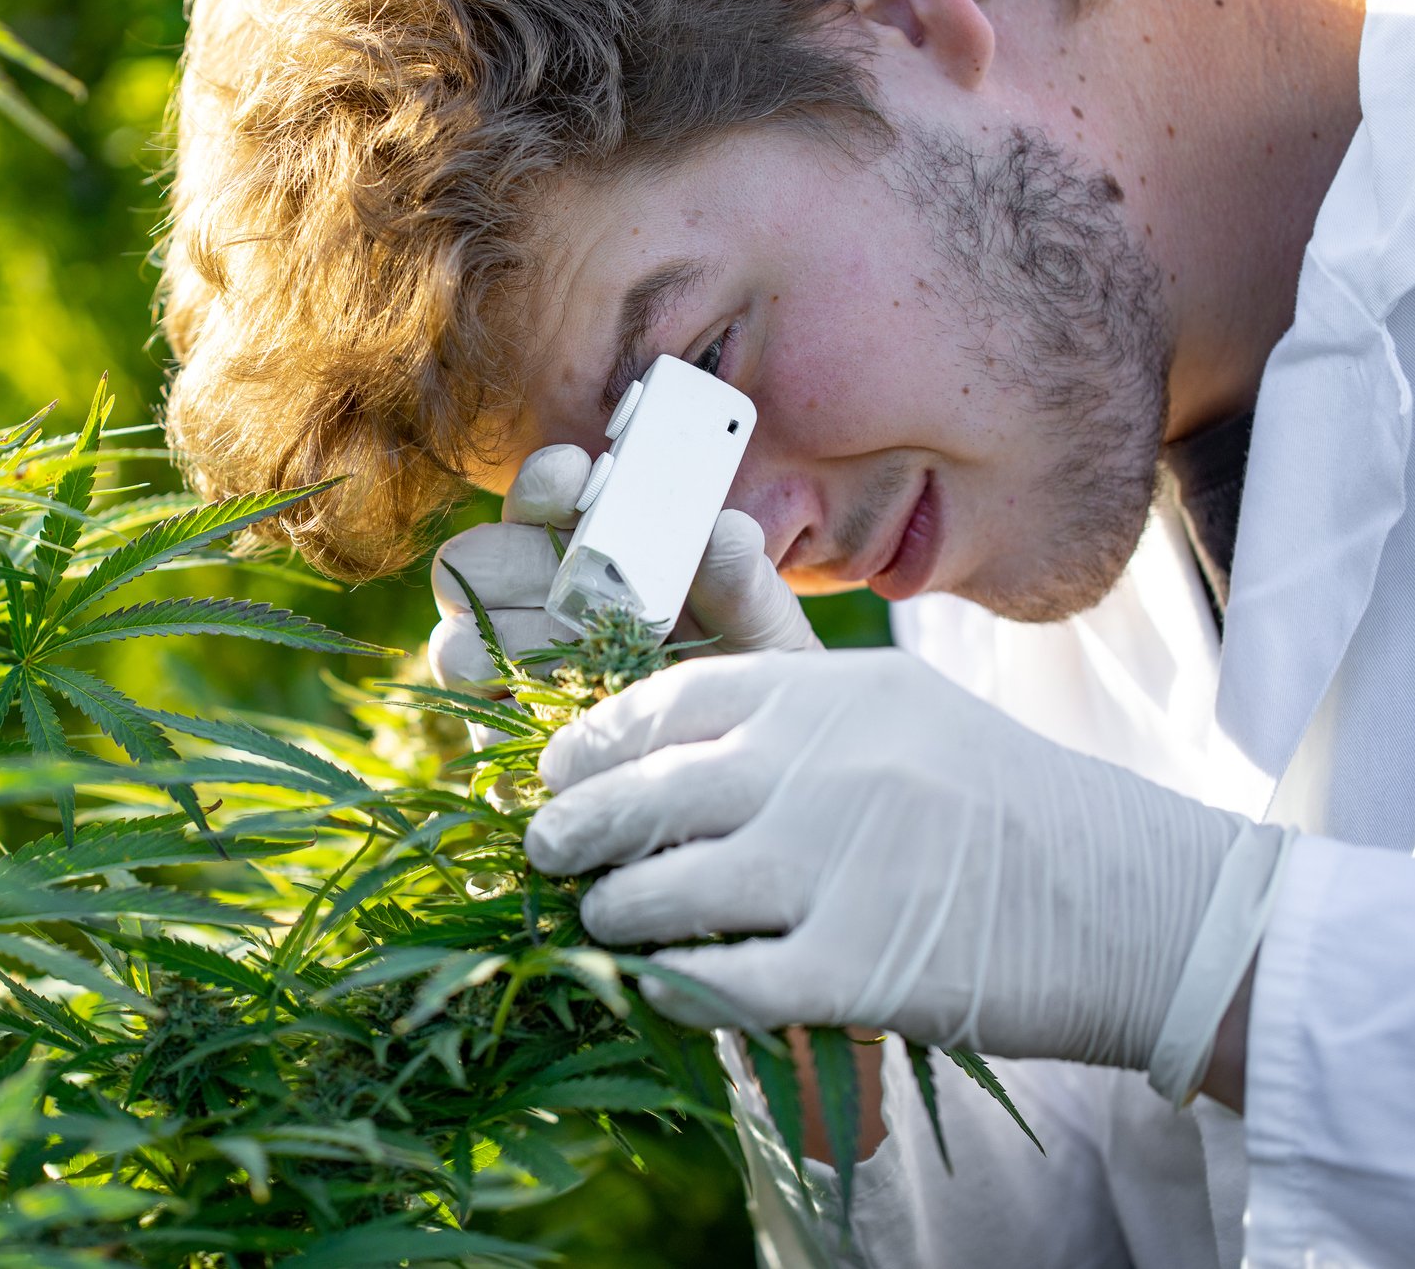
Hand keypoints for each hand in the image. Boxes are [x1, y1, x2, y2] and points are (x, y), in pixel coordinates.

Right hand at [429, 448, 817, 699]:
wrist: (737, 757)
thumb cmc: (741, 670)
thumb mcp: (757, 624)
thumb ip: (739, 578)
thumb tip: (726, 530)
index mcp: (581, 545)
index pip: (540, 496)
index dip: (546, 484)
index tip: (578, 479)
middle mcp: (528, 597)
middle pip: (470, 565)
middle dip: (508, 571)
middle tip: (568, 595)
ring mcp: (505, 668)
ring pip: (454, 647)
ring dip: (503, 653)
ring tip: (569, 663)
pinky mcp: (503, 735)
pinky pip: (480, 726)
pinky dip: (516, 727)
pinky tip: (570, 728)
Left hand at [524, 649, 1290, 1099]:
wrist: (1137, 903)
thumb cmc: (1002, 800)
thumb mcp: (895, 707)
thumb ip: (782, 694)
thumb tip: (656, 697)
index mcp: (827, 695)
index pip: (668, 703)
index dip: (593, 742)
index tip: (555, 770)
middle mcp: (819, 770)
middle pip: (645, 798)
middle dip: (573, 829)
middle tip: (543, 849)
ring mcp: (834, 870)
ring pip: (662, 893)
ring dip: (613, 913)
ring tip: (602, 918)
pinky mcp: (854, 972)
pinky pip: (716, 983)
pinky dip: (671, 986)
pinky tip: (657, 984)